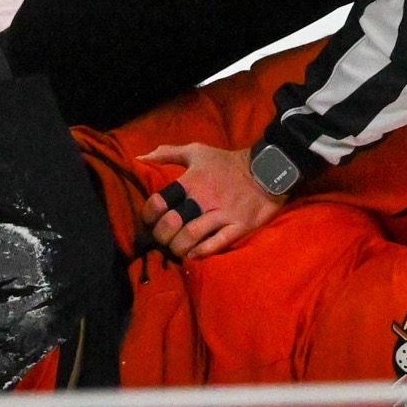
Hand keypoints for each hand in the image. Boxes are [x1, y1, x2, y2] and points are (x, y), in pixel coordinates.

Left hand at [140, 142, 283, 261]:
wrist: (266, 170)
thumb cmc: (227, 162)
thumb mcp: (197, 151)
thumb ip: (168, 153)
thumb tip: (140, 156)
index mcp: (191, 181)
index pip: (160, 201)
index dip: (149, 215)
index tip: (150, 221)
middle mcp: (204, 198)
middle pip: (173, 223)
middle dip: (161, 235)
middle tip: (161, 239)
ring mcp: (222, 214)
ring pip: (191, 237)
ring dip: (178, 247)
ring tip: (176, 248)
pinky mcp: (238, 226)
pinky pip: (216, 244)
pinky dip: (200, 253)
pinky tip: (192, 255)